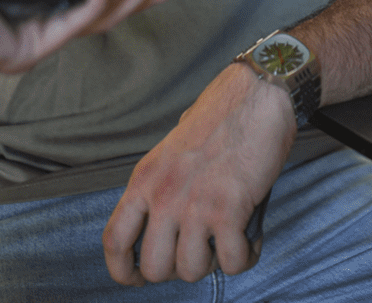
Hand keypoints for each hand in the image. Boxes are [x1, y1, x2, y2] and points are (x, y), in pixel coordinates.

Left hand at [102, 64, 295, 284]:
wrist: (256, 95)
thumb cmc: (221, 116)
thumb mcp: (172, 149)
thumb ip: (163, 186)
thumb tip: (166, 223)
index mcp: (145, 179)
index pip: (115, 241)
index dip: (123, 270)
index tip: (137, 277)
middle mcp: (164, 196)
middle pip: (154, 268)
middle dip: (178, 268)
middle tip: (199, 250)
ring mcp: (196, 206)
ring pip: (192, 270)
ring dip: (213, 262)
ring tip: (227, 239)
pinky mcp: (229, 210)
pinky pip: (232, 262)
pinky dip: (244, 257)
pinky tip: (249, 240)